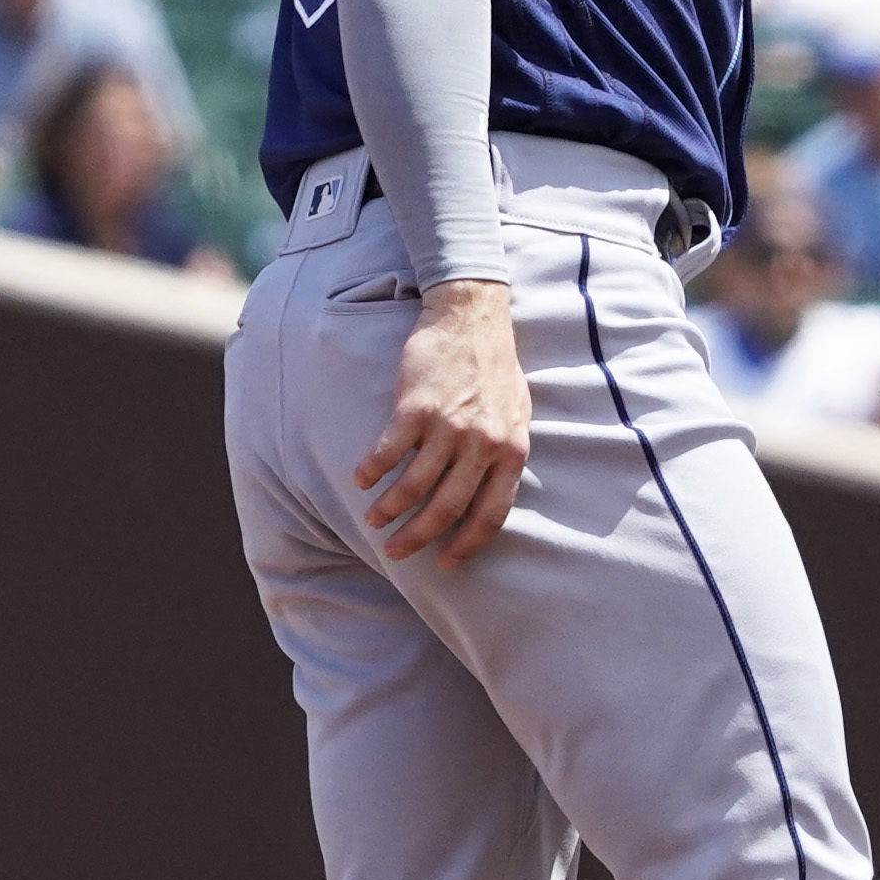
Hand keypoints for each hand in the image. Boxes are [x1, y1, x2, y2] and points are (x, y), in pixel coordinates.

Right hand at [358, 277, 529, 566]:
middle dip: (419, 536)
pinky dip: (373, 470)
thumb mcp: (518, 412)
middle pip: (447, 507)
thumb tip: (493, 490)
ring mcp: (448, 426)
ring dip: (389, 508)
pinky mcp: (416, 407)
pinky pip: (389, 451)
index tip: (447, 562)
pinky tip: (361, 480)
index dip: (466, 543)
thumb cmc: (495, 365)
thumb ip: (505, 452)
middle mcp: (481, 444)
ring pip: (414, 484)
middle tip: (397, 552)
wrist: (471, 316)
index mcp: (510, 451)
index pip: (491, 514)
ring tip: (373, 519)